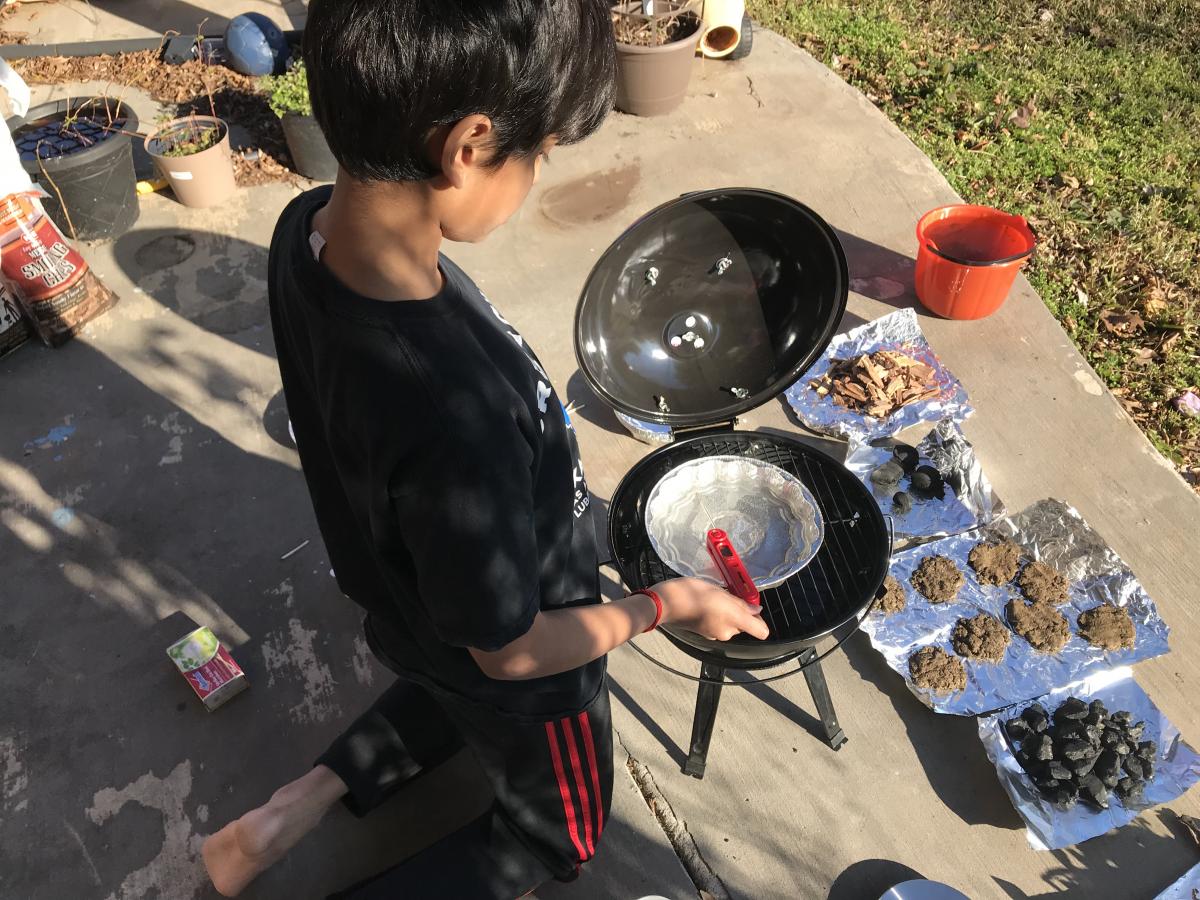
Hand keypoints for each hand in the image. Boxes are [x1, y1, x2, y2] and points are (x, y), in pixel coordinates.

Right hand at [650, 577, 769, 641]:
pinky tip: (705, 602)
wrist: (665, 603)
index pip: (761, 631)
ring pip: (729, 623)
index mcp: (734, 621)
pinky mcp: (704, 632)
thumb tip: (755, 610)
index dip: (761, 620)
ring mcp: (714, 633)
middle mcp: (726, 632)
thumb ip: (740, 603)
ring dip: (726, 612)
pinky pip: (717, 623)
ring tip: (715, 596)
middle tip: (729, 594)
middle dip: (739, 611)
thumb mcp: (719, 592)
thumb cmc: (691, 594)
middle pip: (743, 625)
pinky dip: (715, 614)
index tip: (754, 608)